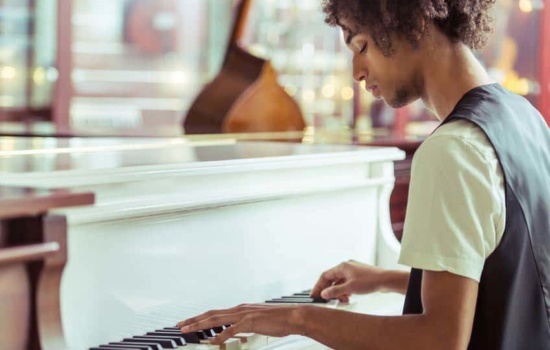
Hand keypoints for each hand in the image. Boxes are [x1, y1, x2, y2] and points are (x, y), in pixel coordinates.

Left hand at [176, 303, 304, 343]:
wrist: (293, 316)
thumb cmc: (278, 321)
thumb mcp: (257, 321)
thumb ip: (245, 325)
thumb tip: (235, 332)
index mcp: (240, 309)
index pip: (215, 313)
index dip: (200, 318)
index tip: (188, 322)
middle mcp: (239, 309)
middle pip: (211, 314)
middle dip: (193, 320)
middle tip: (179, 325)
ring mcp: (244, 314)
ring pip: (216, 319)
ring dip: (200, 325)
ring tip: (187, 330)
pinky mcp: (250, 322)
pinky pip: (231, 330)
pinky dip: (220, 336)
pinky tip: (212, 342)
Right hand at [310, 260, 385, 301]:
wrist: (386, 280)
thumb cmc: (371, 280)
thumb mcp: (350, 288)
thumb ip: (335, 291)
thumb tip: (324, 293)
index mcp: (342, 267)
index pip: (325, 276)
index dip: (318, 286)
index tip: (314, 294)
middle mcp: (346, 267)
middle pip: (332, 279)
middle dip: (329, 290)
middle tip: (326, 299)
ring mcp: (352, 272)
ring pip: (339, 282)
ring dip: (338, 292)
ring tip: (341, 299)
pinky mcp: (357, 277)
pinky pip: (346, 283)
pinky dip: (344, 290)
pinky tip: (347, 297)